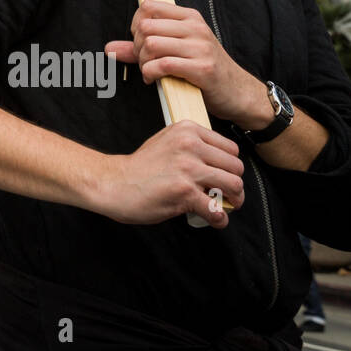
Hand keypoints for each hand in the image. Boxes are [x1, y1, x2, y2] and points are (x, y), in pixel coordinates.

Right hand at [99, 121, 244, 227]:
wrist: (114, 183)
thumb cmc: (139, 168)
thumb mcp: (166, 142)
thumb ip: (192, 146)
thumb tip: (218, 164)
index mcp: (187, 131)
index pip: (230, 148)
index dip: (231, 166)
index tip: (226, 176)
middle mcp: (190, 146)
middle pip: (236, 167)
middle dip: (235, 185)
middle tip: (228, 195)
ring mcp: (188, 168)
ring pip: (234, 186)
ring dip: (234, 201)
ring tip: (225, 206)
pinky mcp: (185, 192)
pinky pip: (217, 209)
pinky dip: (220, 219)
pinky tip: (213, 219)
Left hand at [105, 0, 267, 125]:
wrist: (238, 93)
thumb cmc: (204, 70)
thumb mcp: (175, 51)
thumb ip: (140, 48)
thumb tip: (109, 49)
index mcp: (189, 17)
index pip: (148, 7)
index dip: (136, 25)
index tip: (141, 42)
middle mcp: (195, 28)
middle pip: (145, 27)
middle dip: (137, 47)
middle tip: (145, 60)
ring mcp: (200, 47)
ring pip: (151, 44)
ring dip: (144, 62)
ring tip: (150, 71)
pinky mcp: (202, 68)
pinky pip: (163, 65)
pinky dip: (151, 73)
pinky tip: (155, 79)